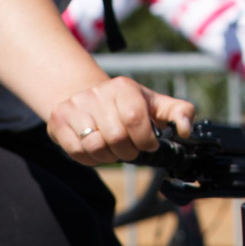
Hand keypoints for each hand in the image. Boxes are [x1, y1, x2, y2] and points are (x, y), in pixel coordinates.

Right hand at [50, 76, 194, 164]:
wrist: (85, 96)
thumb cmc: (126, 106)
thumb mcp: (155, 105)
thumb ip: (179, 112)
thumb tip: (185, 130)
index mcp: (124, 87)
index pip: (135, 117)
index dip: (144, 139)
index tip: (147, 144)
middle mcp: (97, 93)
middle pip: (116, 137)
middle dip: (127, 152)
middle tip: (128, 149)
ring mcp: (75, 106)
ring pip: (95, 146)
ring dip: (108, 156)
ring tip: (111, 149)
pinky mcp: (58, 121)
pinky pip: (77, 152)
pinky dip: (90, 158)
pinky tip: (95, 149)